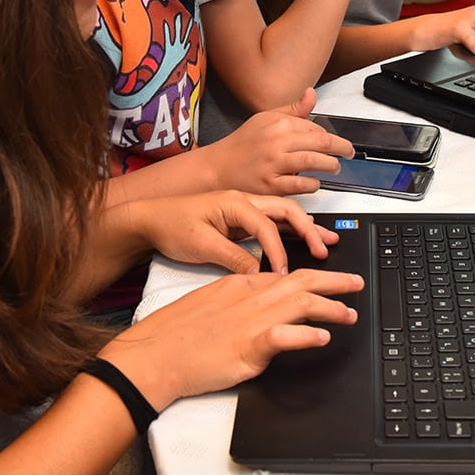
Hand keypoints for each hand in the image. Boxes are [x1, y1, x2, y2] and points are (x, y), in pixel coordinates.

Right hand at [100, 268, 363, 410]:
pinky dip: (307, 335)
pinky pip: (286, 336)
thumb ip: (237, 302)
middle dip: (334, 280)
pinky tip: (323, 337)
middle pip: (302, 281)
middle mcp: (250, 296)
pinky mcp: (248, 346)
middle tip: (357, 283)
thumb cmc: (175, 333)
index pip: (285, 274)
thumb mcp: (209, 303)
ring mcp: (250, 319)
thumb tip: (259, 311)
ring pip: (302, 303)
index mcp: (240, 283)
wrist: (154, 353)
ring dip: (331, 307)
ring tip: (350, 313)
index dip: (313, 274)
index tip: (331, 277)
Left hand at [132, 189, 340, 275]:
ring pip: (282, 214)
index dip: (278, 251)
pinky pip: (271, 223)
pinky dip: (289, 232)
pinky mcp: (239, 220)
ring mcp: (242, 209)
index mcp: (234, 202)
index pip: (267, 226)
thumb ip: (232, 257)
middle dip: (308, 229)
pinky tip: (302, 239)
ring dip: (304, 227)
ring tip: (326, 240)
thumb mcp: (200, 245)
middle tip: (325, 248)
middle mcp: (242, 201)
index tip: (283, 273)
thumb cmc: (170, 225)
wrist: (148, 218)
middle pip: (285, 210)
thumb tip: (257, 272)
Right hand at [198, 87, 353, 194]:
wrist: (217, 168)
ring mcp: (274, 163)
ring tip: (335, 167)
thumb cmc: (242, 145)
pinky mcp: (270, 184)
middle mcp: (277, 141)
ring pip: (314, 162)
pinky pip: (301, 184)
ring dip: (330, 166)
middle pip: (321, 143)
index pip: (315, 128)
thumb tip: (311, 94)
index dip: (330, 136)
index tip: (336, 143)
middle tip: (348, 153)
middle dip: (341, 149)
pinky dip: (313, 184)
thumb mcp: (265, 119)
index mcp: (277, 123)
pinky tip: (315, 183)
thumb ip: (292, 110)